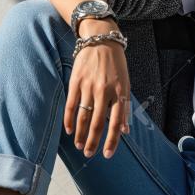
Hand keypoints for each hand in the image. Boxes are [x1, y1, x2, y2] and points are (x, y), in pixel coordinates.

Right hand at [64, 30, 130, 159]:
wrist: (101, 40)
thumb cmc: (116, 65)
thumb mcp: (125, 84)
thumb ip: (124, 107)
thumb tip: (125, 131)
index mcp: (119, 92)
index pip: (115, 123)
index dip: (111, 141)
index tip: (107, 154)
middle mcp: (104, 91)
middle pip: (97, 123)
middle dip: (93, 142)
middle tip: (89, 154)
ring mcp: (88, 86)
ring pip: (83, 117)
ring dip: (80, 134)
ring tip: (79, 146)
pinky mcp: (76, 81)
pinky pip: (71, 105)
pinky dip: (69, 120)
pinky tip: (69, 131)